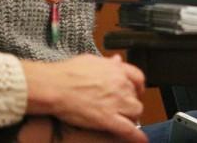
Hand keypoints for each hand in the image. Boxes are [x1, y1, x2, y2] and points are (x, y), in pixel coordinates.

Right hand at [21, 53, 146, 141]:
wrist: (54, 87)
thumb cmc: (67, 73)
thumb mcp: (92, 61)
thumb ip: (108, 63)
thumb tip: (117, 60)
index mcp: (117, 70)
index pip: (138, 77)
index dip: (138, 86)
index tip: (136, 90)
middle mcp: (121, 85)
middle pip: (136, 96)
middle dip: (130, 102)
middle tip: (122, 106)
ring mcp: (115, 102)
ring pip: (136, 111)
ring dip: (131, 116)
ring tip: (123, 119)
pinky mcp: (107, 119)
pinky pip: (127, 129)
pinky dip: (136, 137)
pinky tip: (141, 141)